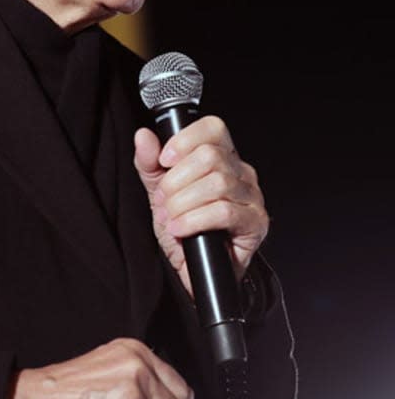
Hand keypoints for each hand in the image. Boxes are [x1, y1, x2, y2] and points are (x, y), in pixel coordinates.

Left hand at [133, 115, 268, 296]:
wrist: (194, 269)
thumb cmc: (183, 228)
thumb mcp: (159, 193)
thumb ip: (150, 164)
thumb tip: (143, 136)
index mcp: (221, 157)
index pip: (213, 129)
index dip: (185, 140)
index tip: (164, 160)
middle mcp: (241, 172)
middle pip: (210, 157)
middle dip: (177, 181)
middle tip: (164, 200)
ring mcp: (251, 196)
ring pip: (217, 184)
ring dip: (183, 203)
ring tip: (171, 218)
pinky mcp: (255, 222)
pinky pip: (224, 212)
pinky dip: (194, 220)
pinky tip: (180, 229)